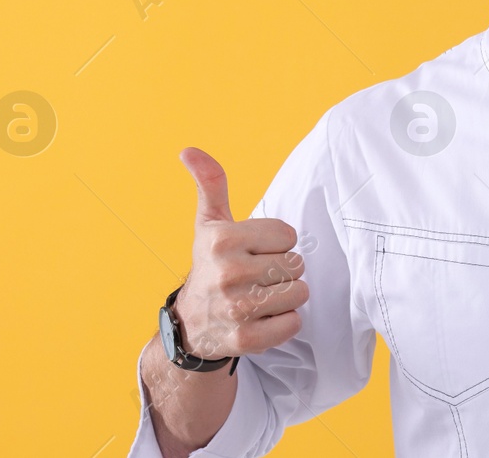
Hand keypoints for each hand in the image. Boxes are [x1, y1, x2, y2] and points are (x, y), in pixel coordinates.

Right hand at [171, 147, 307, 358]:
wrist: (191, 326)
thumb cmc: (211, 266)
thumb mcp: (209, 224)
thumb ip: (211, 184)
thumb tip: (189, 150)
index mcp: (222, 239)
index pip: (289, 235)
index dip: (277, 244)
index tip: (253, 252)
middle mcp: (227, 273)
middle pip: (297, 265)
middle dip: (283, 271)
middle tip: (257, 277)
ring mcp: (237, 308)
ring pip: (299, 293)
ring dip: (286, 297)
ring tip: (260, 297)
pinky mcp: (247, 339)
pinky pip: (294, 323)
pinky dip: (284, 323)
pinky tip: (261, 320)